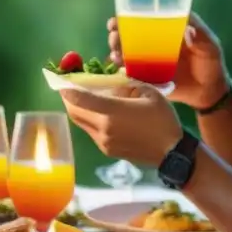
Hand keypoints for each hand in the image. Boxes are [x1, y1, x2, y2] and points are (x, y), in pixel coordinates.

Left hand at [60, 85, 182, 165]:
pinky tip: (99, 112)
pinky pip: (90, 131)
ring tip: (84, 97)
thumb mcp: (147, 93)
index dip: (66, 87)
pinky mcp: (106, 150)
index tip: (61, 78)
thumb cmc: (162, 119)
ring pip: (81, 122)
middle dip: (68, 98)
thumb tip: (111, 82)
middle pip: (74, 111)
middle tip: (70, 86)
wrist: (171, 153)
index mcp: (111, 112)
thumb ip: (126, 84)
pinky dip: (89, 119)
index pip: (79, 98)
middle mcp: (102, 128)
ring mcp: (102, 142)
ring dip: (78, 109)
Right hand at [107, 11, 228, 108]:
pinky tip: (119, 68)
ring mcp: (150, 60)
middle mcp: (155, 42)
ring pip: (126, 51)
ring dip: (116, 49)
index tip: (117, 18)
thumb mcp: (211, 48)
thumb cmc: (211, 65)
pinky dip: (122, 68)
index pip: (145, 17)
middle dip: (117, 33)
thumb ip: (202, 37)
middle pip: (129, 33)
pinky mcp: (148, 76)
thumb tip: (188, 28)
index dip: (128, 15)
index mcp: (167, 29)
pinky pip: (131, 70)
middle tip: (114, 36)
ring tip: (116, 54)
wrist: (209, 93)